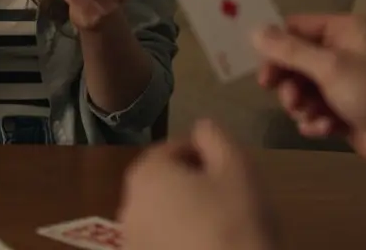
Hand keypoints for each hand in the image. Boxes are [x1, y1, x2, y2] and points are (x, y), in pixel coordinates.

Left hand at [119, 120, 275, 249]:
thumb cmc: (236, 221)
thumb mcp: (237, 168)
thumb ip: (215, 137)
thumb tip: (201, 127)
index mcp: (146, 175)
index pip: (172, 150)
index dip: (203, 153)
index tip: (229, 168)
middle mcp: (128, 207)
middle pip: (162, 182)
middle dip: (191, 183)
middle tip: (226, 195)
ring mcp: (131, 242)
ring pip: (160, 215)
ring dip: (184, 213)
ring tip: (219, 224)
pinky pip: (160, 243)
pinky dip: (178, 239)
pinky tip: (205, 245)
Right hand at [253, 15, 365, 170]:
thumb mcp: (331, 67)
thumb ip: (290, 51)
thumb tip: (254, 30)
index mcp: (343, 31)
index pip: (296, 29)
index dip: (276, 49)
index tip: (264, 74)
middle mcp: (342, 52)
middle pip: (295, 61)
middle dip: (289, 83)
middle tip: (288, 100)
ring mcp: (343, 84)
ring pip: (302, 89)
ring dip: (301, 105)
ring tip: (310, 116)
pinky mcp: (343, 111)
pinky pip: (315, 111)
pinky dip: (315, 121)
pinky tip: (324, 130)